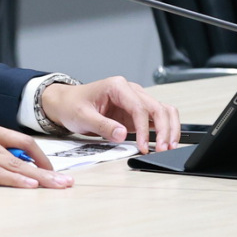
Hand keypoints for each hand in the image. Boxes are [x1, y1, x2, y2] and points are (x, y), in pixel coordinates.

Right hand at [0, 119, 72, 188]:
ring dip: (40, 179)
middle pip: (24, 154)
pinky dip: (15, 181)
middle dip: (49, 170)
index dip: (40, 155)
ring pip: (15, 166)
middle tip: (68, 183)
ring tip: (58, 188)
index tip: (52, 169)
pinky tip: (30, 187)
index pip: (21, 140)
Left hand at [40, 77, 180, 151]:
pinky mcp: (136, 113)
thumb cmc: (73, 105)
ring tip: (168, 147)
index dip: (143, 128)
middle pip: (157, 108)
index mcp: (117, 86)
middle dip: (164, 129)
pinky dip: (164, 130)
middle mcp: (131, 91)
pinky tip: (163, 143)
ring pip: (163, 111)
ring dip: (169, 128)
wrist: (67, 103)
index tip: (143, 145)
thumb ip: (102, 125)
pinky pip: (157, 119)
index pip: (139, 107)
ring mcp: (136, 101)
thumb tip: (122, 134)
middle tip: (162, 149)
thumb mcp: (82, 116)